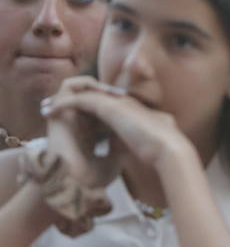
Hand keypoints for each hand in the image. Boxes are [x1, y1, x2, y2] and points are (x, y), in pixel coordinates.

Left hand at [43, 76, 193, 172]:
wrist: (166, 147)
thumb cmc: (157, 151)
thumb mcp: (136, 145)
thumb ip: (124, 142)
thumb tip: (113, 150)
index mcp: (130, 112)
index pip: (103, 108)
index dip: (84, 113)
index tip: (70, 121)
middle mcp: (122, 103)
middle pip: (91, 98)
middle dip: (70, 103)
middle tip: (52, 111)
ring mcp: (116, 102)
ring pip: (84, 95)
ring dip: (63, 101)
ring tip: (46, 109)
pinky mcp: (108, 105)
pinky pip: (79, 99)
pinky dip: (64, 104)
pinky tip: (50, 112)